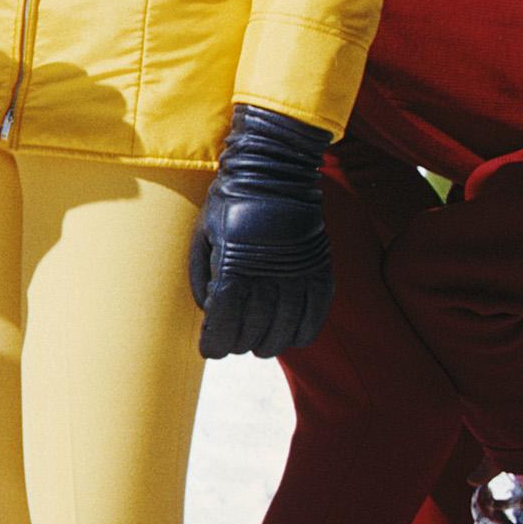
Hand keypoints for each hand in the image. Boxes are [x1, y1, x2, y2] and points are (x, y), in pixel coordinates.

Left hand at [190, 104, 333, 357]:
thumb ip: (202, 275)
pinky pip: (316, 313)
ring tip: (256, 346)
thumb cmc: (229, 204)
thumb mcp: (202, 235)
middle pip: (254, 328)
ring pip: (285, 327)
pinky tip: (291, 339)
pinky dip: (304, 331)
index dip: (216, 341)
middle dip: (238, 343)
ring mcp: (298, 273)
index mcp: (234, 265)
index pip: (225, 319)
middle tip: (230, 345)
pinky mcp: (320, 270)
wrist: (274, 172)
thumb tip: (209, 312)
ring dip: (269, 343)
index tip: (209, 351)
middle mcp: (268, 273)